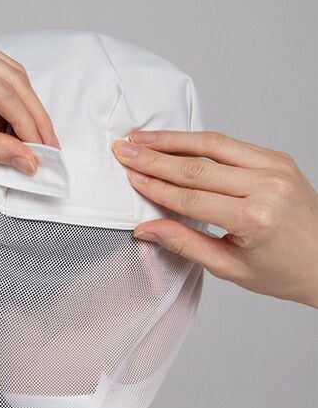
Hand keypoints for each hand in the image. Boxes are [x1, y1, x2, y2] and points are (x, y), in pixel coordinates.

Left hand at [0, 24, 59, 171]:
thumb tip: (29, 159)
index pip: (4, 93)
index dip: (30, 126)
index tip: (44, 151)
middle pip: (13, 78)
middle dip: (34, 116)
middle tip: (47, 146)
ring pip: (9, 73)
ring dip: (22, 107)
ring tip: (27, 139)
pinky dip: (6, 98)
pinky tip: (6, 123)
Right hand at [112, 131, 317, 307]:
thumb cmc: (283, 270)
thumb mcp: (229, 268)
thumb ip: (184, 244)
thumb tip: (145, 230)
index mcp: (256, 218)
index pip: (192, 198)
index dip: (156, 187)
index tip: (130, 175)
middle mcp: (268, 185)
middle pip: (197, 167)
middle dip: (155, 158)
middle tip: (125, 149)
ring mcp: (275, 167)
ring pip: (212, 145)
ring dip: (172, 140)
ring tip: (142, 137)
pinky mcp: (276, 157)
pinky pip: (229, 144)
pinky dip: (198, 141)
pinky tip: (174, 140)